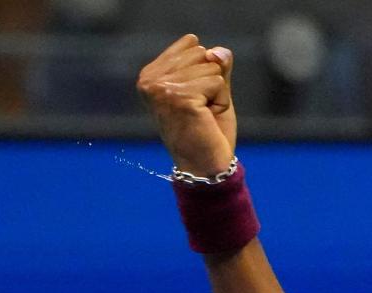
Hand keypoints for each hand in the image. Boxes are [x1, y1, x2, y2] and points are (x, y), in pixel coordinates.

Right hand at [137, 34, 236, 177]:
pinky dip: (221, 102)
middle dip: (213, 83)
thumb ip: (217, 65)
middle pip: (202, 53)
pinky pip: (217, 83)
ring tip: (204, 116)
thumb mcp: (213, 91)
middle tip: (202, 111)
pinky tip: (207, 119)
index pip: (193, 45)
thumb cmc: (209, 131)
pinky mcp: (179, 97)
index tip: (197, 99)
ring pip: (211, 68)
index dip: (207, 73)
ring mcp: (162, 88)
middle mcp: (150, 79)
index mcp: (151, 74)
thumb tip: (217, 51)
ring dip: (218, 95)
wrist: (206, 167)